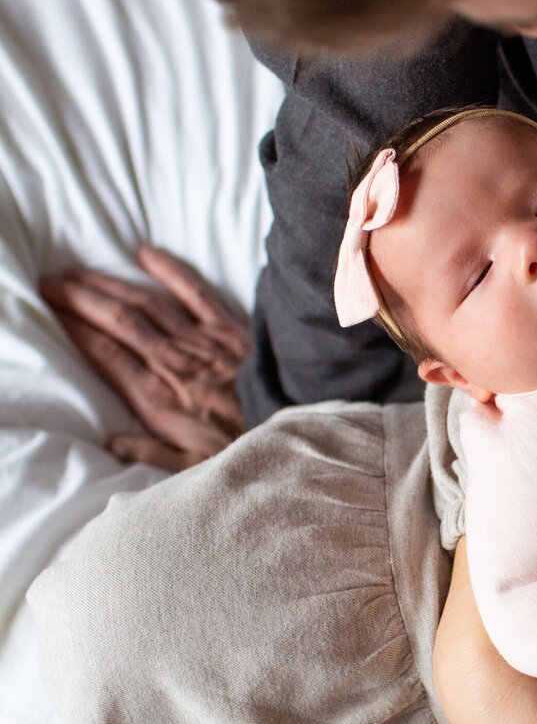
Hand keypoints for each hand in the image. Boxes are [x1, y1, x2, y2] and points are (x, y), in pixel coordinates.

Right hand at [40, 245, 248, 470]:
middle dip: (81, 298)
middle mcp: (177, 362)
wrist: (297, 424)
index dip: (75, 328)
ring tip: (79, 270)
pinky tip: (146, 253)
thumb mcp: (192, 469)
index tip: (52, 310)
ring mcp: (205, 341)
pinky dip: (170, 269)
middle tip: (51, 282)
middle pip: (120, 320)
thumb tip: (112, 444)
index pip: (106, 353)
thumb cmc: (243, 450)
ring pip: (147, 302)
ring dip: (110, 283)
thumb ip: (150, 455)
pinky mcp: (232, 327)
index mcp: (160, 398)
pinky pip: (195, 291)